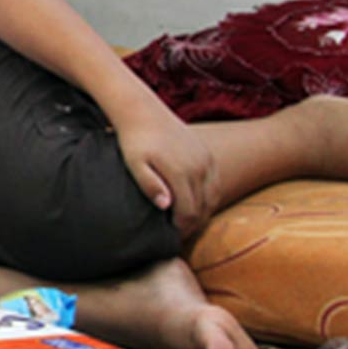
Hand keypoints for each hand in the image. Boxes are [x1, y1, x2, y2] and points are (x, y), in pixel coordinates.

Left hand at [112, 104, 217, 236]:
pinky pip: (214, 184)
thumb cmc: (133, 140)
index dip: (181, 229)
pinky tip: (195, 205)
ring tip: (186, 223)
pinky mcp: (207, 154)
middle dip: (192, 225)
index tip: (170, 237)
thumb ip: (149, 185)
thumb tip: (166, 206)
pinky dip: (208, 198)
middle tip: (178, 235)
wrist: (142, 112)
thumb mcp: (135, 163)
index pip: (189, 212)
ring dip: (202, 213)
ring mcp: (206, 160)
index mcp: (181, 172)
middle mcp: (199, 167)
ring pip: (212, 198)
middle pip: (203, 208)